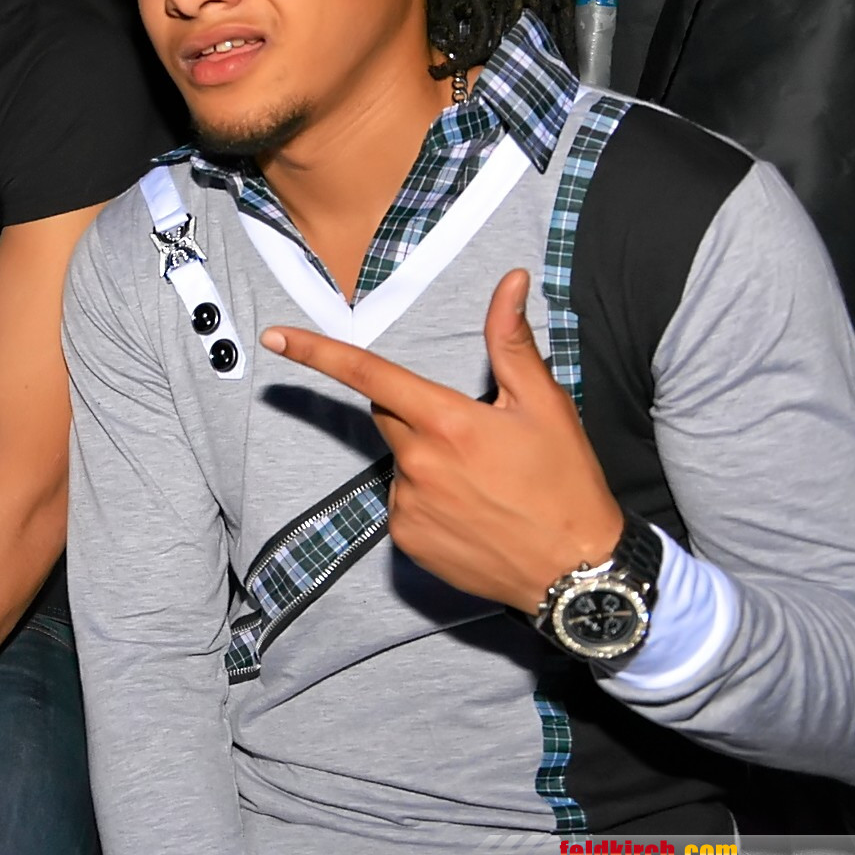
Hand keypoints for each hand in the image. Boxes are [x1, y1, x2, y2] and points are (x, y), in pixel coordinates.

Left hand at [260, 268, 623, 613]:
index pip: (368, 374)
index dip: (317, 351)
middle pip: (390, 415)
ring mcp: (406, 505)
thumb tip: (511, 281)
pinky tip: (470, 513)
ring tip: (483, 484)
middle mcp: (417, 463)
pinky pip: (403, 502)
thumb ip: (513, 341)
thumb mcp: (546, 406)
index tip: (276, 336)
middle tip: (475, 438)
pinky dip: (428, 499)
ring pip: (400, 461)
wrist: (578, 574)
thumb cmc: (565, 485)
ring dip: (428, 461)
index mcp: (446, 422)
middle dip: (420, 414)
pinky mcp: (405, 540)